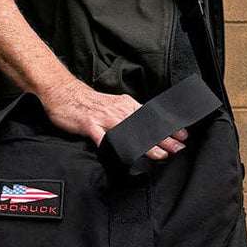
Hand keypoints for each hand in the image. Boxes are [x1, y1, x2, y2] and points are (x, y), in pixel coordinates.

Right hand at [36, 76, 187, 160]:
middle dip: (163, 138)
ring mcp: (104, 117)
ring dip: (145, 144)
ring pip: (129, 132)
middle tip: (178, 148)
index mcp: (126, 105)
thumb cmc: (88, 103)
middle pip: (144, 126)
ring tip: (159, 154)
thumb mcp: (113, 106)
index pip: (151, 117)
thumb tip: (147, 130)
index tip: (183, 136)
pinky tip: (123, 155)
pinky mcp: (89, 124)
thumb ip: (128, 117)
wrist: (63, 92)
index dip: (168, 127)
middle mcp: (118, 110)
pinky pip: (103, 137)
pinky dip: (114, 145)